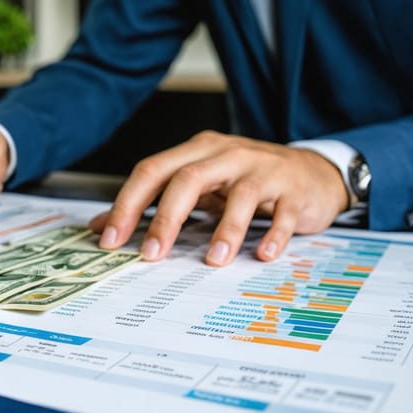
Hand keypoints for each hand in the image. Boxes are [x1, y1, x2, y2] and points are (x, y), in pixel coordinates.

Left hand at [88, 130, 348, 265]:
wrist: (312, 172)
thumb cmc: (245, 180)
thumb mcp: (198, 184)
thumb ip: (153, 202)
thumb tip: (100, 227)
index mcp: (197, 151)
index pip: (152, 171)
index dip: (128, 204)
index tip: (110, 239)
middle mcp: (227, 154)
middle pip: (188, 179)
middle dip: (166, 219)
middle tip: (151, 255)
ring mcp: (263, 169)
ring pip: (239, 195)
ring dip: (225, 230)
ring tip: (213, 261)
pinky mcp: (293, 190)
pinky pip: (283, 212)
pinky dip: (273, 234)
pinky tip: (263, 255)